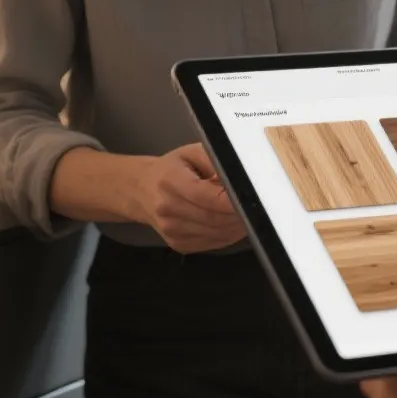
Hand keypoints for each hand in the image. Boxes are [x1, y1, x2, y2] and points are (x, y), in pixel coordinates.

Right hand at [130, 143, 245, 252]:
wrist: (141, 190)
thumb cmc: (171, 169)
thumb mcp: (191, 152)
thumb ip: (215, 160)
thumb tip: (239, 178)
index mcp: (170, 181)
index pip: (208, 197)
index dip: (233, 200)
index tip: (250, 196)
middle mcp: (168, 209)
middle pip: (215, 218)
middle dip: (240, 214)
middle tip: (254, 204)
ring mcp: (172, 231)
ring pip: (218, 234)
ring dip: (236, 225)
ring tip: (243, 211)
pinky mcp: (179, 245)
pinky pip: (214, 243)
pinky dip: (228, 234)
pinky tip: (229, 221)